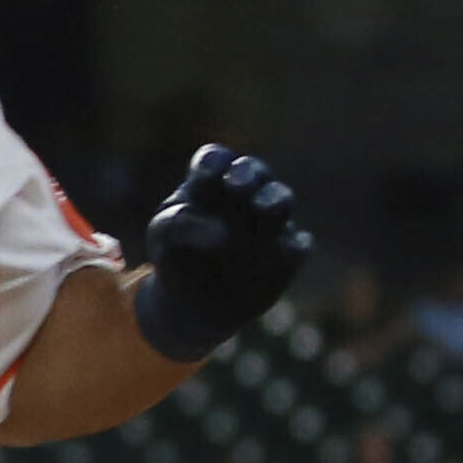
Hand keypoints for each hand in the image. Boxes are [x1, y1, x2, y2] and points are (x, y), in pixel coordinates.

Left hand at [130, 146, 309, 363]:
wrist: (191, 302)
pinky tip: (277, 255)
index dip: (213, 162)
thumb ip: (180, 224)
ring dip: (273, 201)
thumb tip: (222, 234)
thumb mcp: (164, 237)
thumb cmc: (175, 256)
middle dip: (248, 173)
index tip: (204, 175)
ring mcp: (269, 222)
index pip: (215, 160)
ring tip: (261, 210)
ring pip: (282, 199)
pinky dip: (290, 247)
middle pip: (255, 171)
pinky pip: (298, 245)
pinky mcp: (288, 252)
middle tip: (236, 185)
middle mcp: (245, 195)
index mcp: (210, 184)